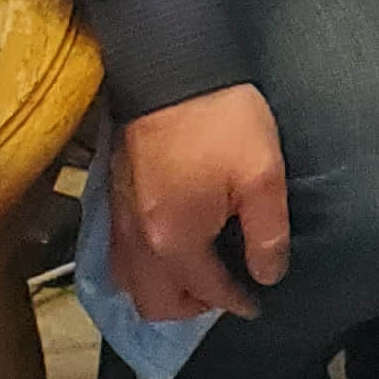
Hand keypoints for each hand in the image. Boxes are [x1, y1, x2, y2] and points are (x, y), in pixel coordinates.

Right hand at [111, 81, 291, 317]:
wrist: (168, 70)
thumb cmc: (221, 121)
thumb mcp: (263, 174)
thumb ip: (268, 233)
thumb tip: (268, 276)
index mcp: (176, 241)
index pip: (206, 292)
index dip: (236, 302)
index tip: (257, 300)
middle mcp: (138, 242)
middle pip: (156, 304)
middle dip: (193, 308)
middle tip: (225, 291)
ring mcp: (118, 221)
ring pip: (130, 285)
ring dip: (162, 292)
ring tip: (196, 276)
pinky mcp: (111, 199)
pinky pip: (119, 258)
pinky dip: (142, 270)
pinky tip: (165, 253)